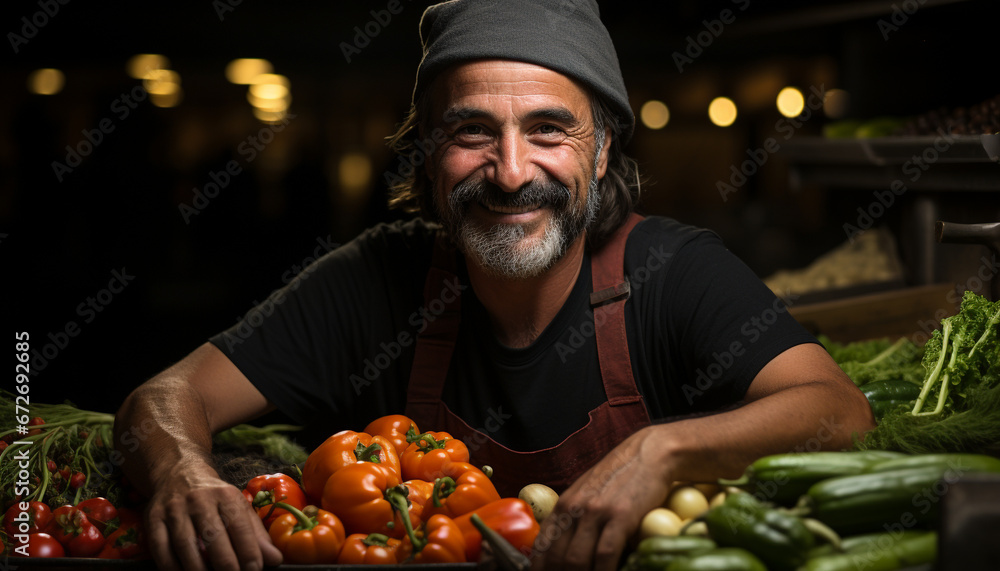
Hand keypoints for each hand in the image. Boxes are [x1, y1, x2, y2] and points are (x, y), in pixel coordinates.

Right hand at [145, 461, 282, 570]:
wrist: (178, 472)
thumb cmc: (214, 497)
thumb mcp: (238, 506)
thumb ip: (256, 535)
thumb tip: (276, 560)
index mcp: (226, 495)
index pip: (240, 526)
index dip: (249, 551)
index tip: (255, 569)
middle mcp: (199, 500)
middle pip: (213, 537)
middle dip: (226, 564)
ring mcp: (174, 509)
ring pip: (185, 546)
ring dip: (198, 570)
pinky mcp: (153, 519)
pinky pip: (161, 549)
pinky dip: (172, 568)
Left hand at [531, 425, 673, 570]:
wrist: (650, 453)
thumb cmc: (621, 476)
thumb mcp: (590, 494)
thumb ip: (577, 518)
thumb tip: (568, 550)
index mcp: (563, 505)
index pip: (542, 546)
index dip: (541, 570)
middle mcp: (574, 509)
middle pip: (556, 558)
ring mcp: (596, 512)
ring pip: (576, 560)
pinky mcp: (620, 515)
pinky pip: (606, 554)